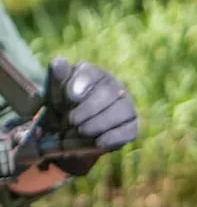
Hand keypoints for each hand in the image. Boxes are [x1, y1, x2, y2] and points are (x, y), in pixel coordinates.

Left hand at [41, 58, 138, 175]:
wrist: (73, 133)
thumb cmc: (63, 107)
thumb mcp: (55, 92)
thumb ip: (57, 77)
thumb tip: (59, 64)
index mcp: (93, 74)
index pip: (91, 73)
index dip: (82, 83)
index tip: (72, 97)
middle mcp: (114, 87)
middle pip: (109, 92)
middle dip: (89, 108)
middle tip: (72, 121)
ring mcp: (127, 106)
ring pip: (122, 111)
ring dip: (100, 123)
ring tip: (82, 131)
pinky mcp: (132, 127)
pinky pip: (129, 130)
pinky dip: (114, 137)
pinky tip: (99, 142)